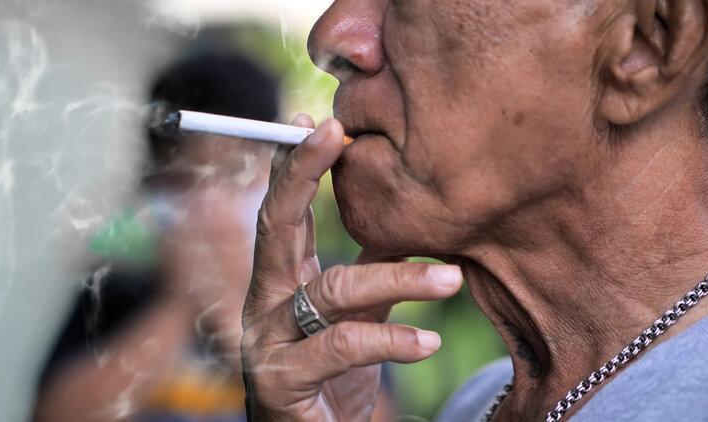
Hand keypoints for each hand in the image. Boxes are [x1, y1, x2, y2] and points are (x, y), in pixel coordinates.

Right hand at [241, 114, 462, 420]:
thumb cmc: (332, 380)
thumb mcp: (354, 319)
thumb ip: (368, 277)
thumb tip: (400, 228)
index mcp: (280, 282)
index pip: (283, 213)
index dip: (297, 167)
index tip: (323, 122)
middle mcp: (264, 304)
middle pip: (275, 228)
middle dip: (301, 175)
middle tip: (336, 134)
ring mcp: (267, 343)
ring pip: (329, 290)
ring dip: (396, 278)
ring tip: (452, 282)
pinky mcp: (281, 383)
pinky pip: (341, 347)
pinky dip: (390, 339)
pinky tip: (428, 340)